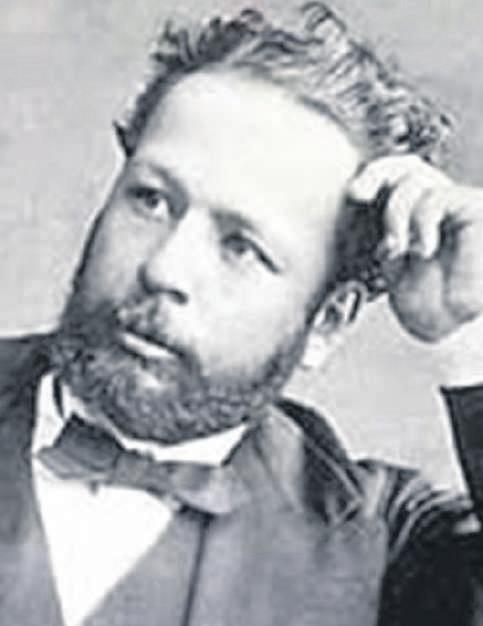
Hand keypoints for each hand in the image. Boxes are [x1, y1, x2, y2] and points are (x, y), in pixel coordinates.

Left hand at [349, 155, 482, 342]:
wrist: (456, 330)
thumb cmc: (429, 305)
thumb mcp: (395, 266)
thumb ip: (388, 236)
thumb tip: (371, 207)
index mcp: (416, 218)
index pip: (397, 180)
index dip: (375, 176)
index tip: (356, 193)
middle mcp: (439, 206)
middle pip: (407, 166)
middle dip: (378, 175)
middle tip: (359, 195)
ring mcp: (460, 205)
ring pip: (417, 181)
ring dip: (397, 215)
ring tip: (400, 249)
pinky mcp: (476, 209)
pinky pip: (438, 198)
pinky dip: (421, 223)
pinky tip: (424, 248)